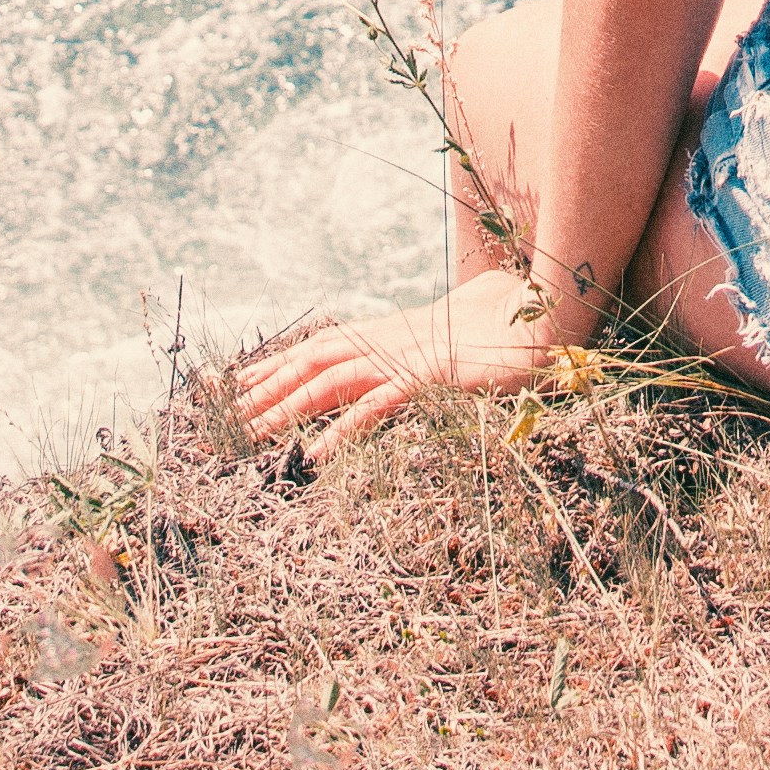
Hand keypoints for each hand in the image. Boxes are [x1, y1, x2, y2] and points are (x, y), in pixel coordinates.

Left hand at [225, 271, 570, 445]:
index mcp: (392, 332)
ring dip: (284, 408)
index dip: (277, 364)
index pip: (320, 347)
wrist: (551, 314)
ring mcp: (407, 356)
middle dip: (264, 388)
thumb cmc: (511, 322)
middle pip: (311, 363)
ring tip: (247, 434)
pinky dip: (341, 431)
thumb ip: (437, 340)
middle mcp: (390, 340)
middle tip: (219, 416)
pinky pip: (375, 407)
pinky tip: (314, 456)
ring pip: (329, 383)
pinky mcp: (430, 377)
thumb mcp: (462, 331)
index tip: (237, 384)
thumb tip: (429, 347)